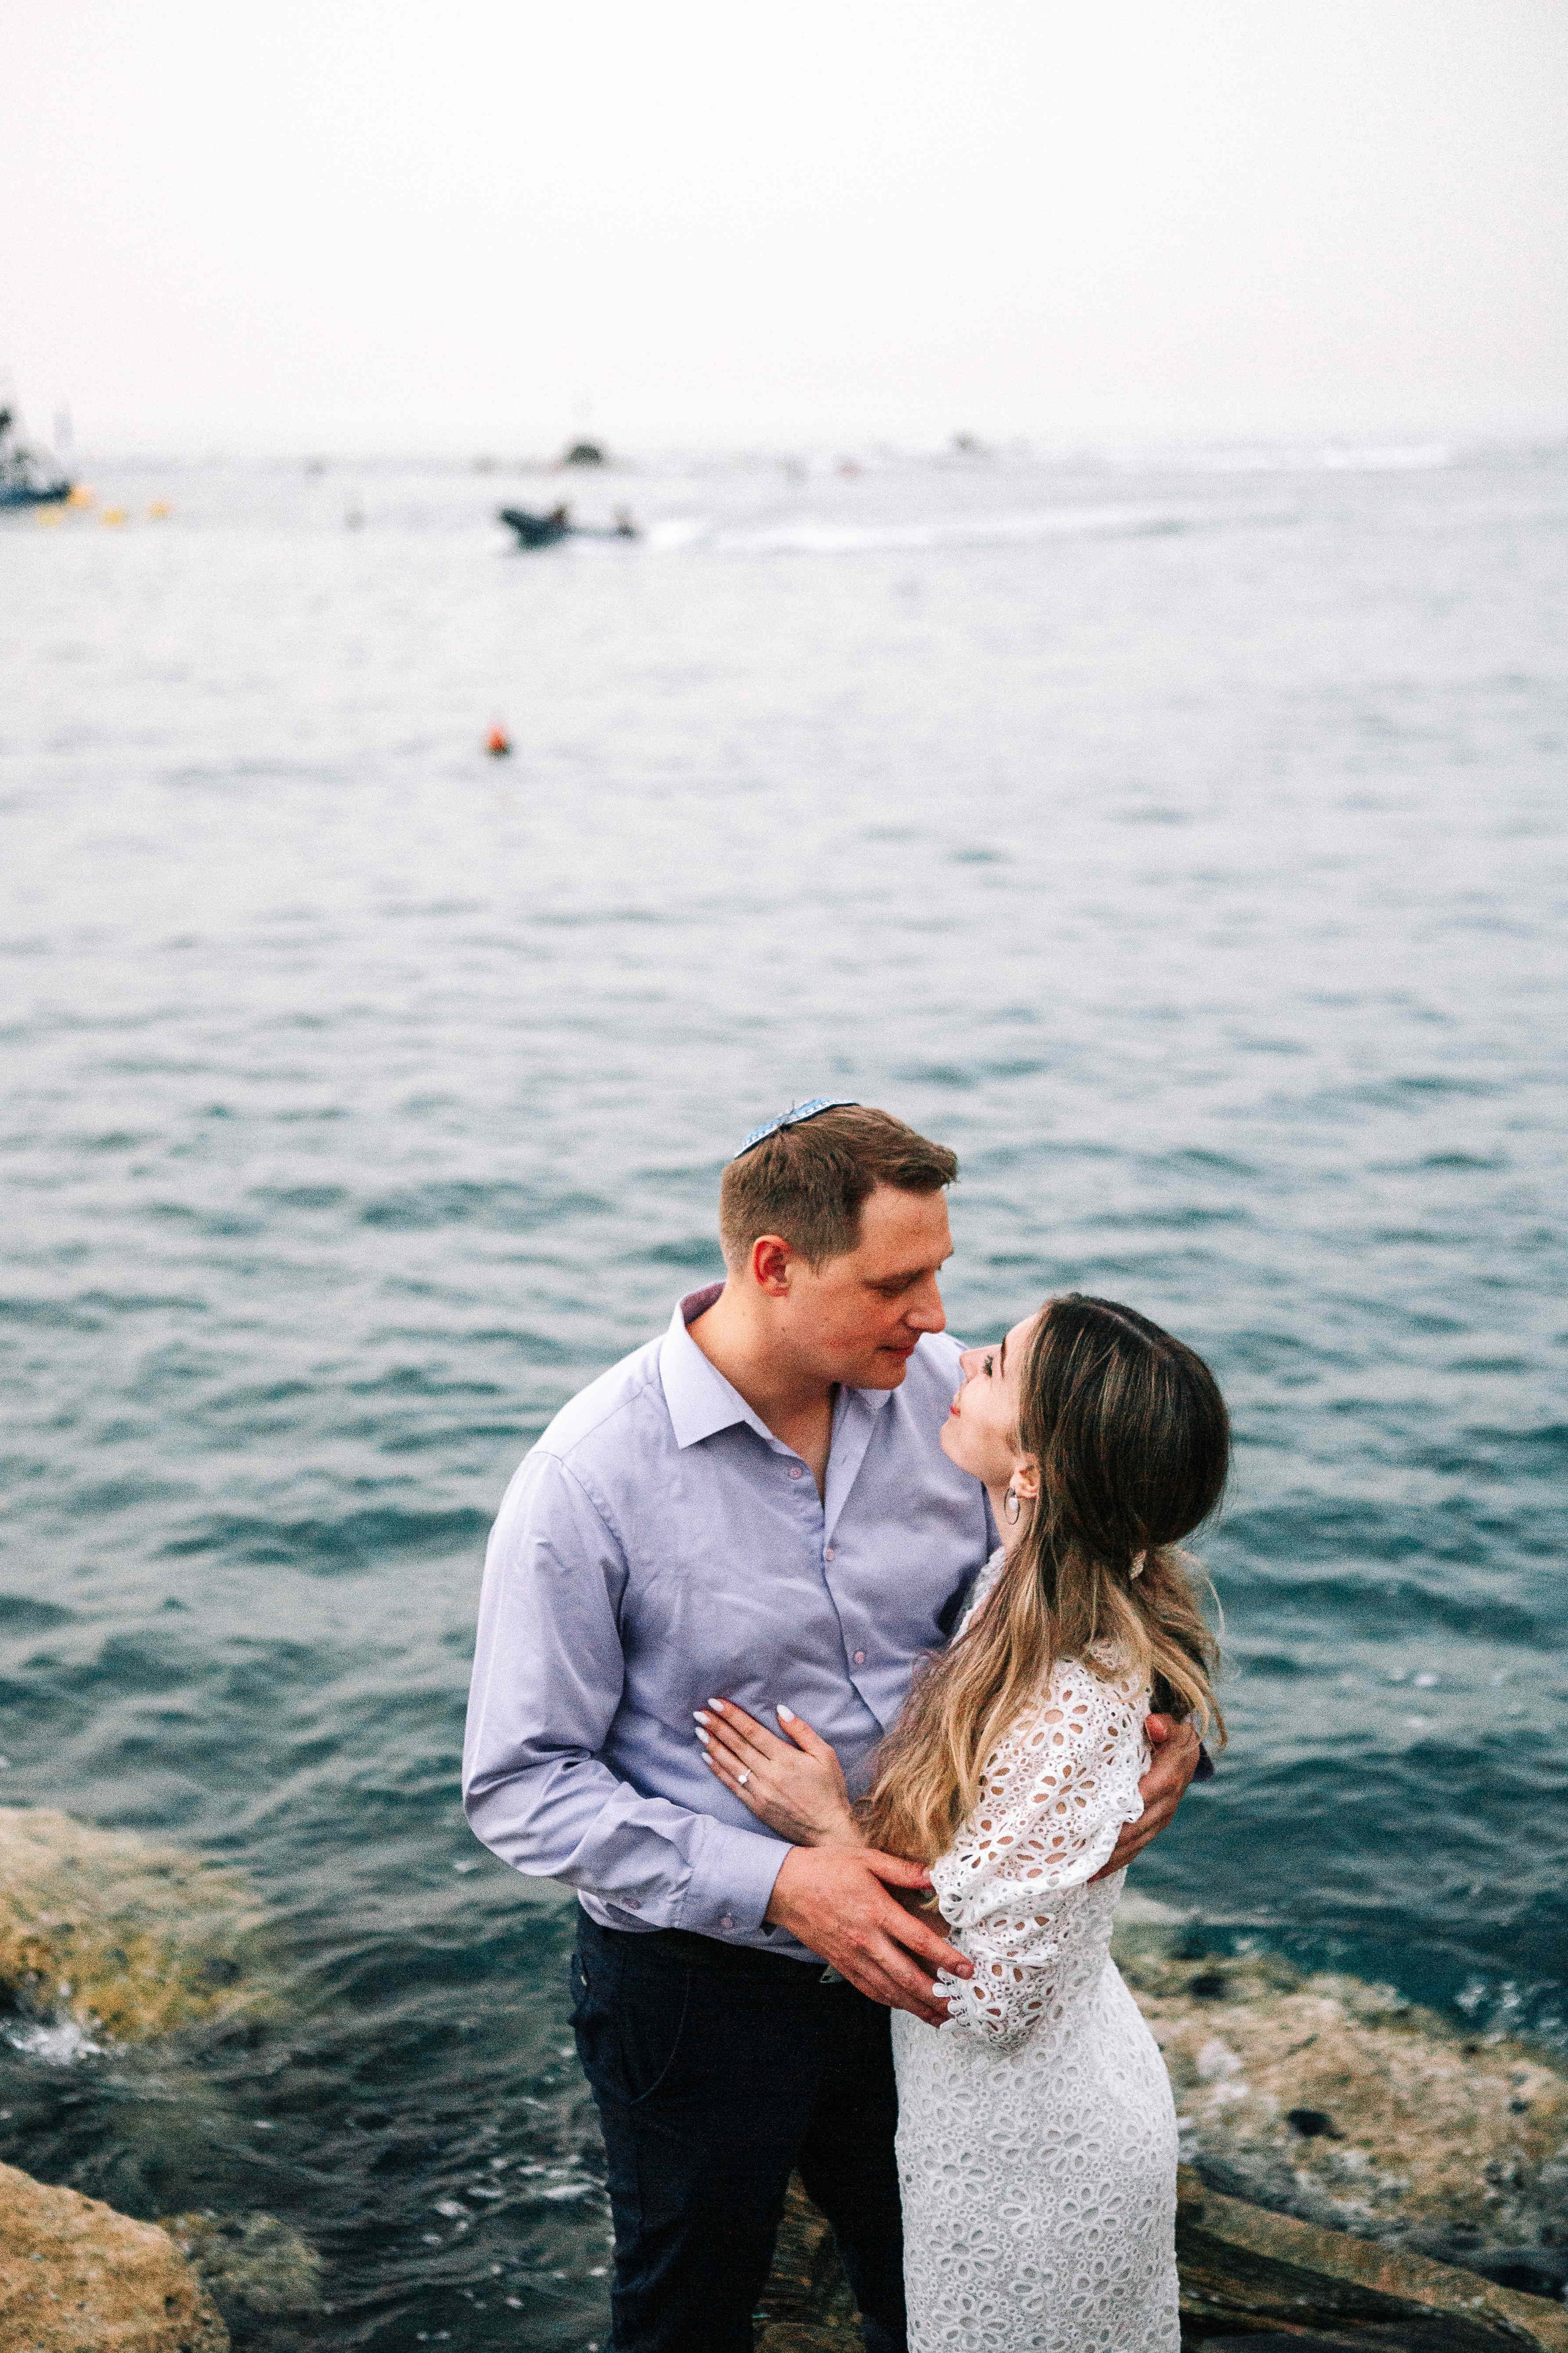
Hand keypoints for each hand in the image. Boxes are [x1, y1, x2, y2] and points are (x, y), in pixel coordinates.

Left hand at [696, 1699, 859, 1846]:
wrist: (827, 1830)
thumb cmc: (829, 1789)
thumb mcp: (825, 1755)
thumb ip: (802, 1731)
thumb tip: (780, 1710)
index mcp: (786, 1758)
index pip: (753, 1731)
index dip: (733, 1716)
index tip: (716, 1703)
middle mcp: (769, 1774)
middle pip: (738, 1745)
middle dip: (717, 1727)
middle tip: (700, 1713)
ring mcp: (760, 1792)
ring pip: (731, 1764)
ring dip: (713, 1745)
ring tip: (699, 1730)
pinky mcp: (756, 1807)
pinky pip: (732, 1785)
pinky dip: (718, 1770)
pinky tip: (707, 1758)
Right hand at [765, 1844, 971, 2025]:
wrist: (785, 1887)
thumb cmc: (827, 1868)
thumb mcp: (866, 1859)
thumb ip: (902, 1870)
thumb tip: (934, 1876)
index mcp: (876, 1912)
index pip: (918, 1941)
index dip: (946, 1958)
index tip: (967, 1970)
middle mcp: (866, 1941)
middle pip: (907, 1976)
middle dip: (936, 1996)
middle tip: (960, 2008)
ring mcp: (853, 1957)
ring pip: (890, 1990)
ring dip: (917, 2007)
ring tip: (941, 2018)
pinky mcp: (842, 1965)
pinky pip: (870, 1990)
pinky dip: (891, 2002)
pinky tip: (906, 2006)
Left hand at [1092, 1714, 1201, 1880]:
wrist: (1187, 1753)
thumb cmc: (1172, 1735)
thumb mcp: (1172, 1724)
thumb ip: (1163, 1724)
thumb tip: (1154, 1724)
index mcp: (1167, 1779)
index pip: (1141, 1799)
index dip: (1118, 1815)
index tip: (1093, 1827)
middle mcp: (1165, 1805)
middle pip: (1135, 1829)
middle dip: (1109, 1844)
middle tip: (1078, 1856)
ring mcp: (1160, 1819)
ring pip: (1135, 1844)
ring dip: (1110, 1859)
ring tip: (1082, 1873)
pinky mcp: (1154, 1827)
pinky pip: (1136, 1847)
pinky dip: (1117, 1861)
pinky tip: (1095, 1874)